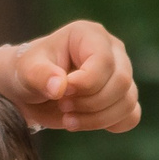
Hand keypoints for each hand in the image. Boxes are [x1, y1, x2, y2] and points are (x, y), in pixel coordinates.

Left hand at [5, 21, 139, 132]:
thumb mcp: (26, 71)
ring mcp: (120, 74)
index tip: (61, 94)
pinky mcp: (121, 97)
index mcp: (90, 35)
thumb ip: (41, 75)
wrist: (29, 90)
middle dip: (91, 103)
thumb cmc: (28, 72)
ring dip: (97, 118)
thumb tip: (60, 87)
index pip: (104, 61)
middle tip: (63, 106)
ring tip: (68, 119)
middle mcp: (112, 51)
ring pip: (127, 101)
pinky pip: (132, 115)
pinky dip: (112, 124)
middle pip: (121, 82)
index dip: (86, 83)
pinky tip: (86, 122)